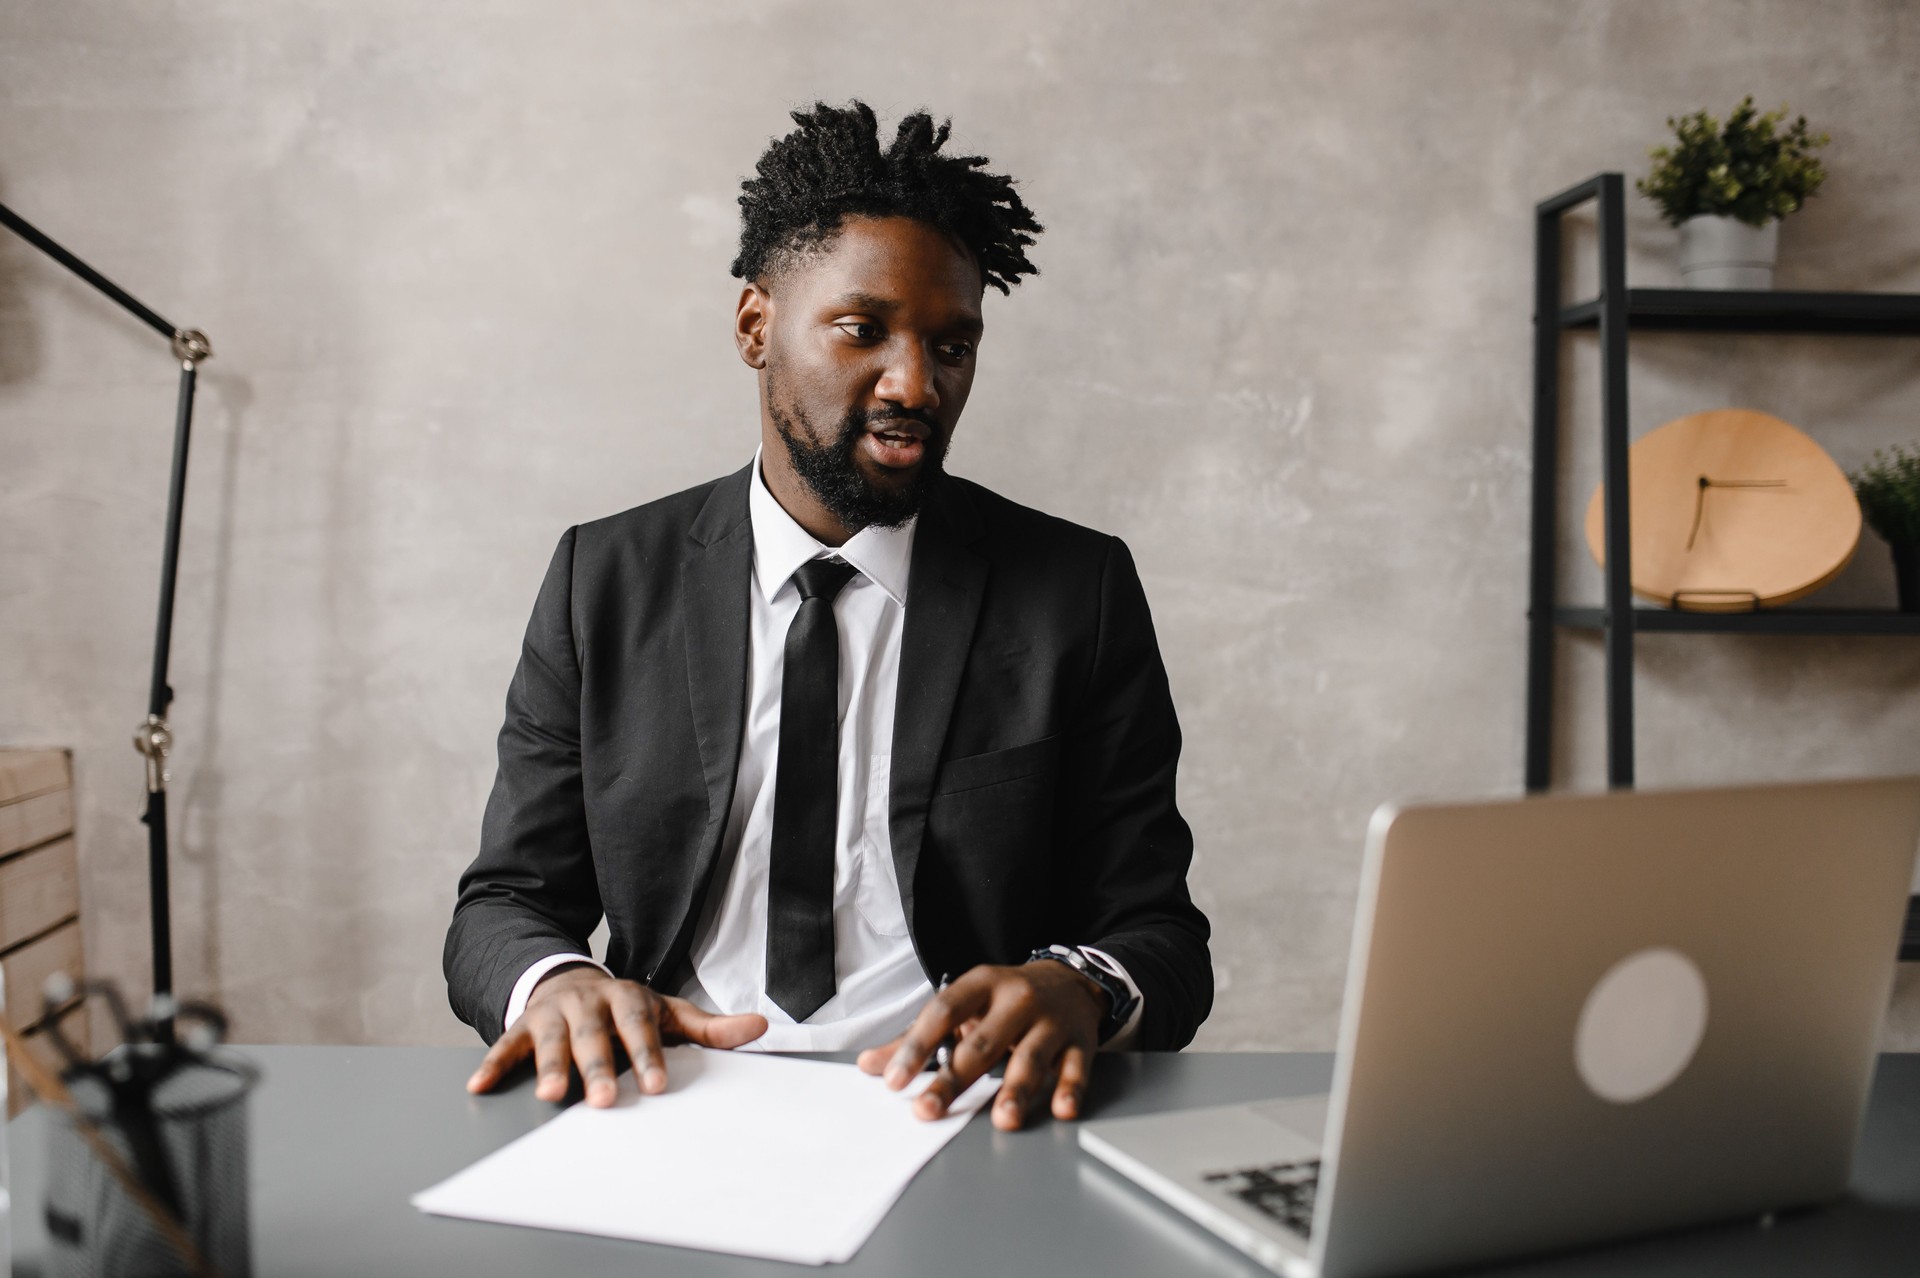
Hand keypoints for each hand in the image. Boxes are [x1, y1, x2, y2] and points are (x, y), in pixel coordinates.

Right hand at [466, 965, 767, 1106]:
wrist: (571, 982)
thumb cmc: (626, 1010)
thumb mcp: (668, 1013)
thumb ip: (709, 1028)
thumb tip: (760, 1026)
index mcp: (627, 999)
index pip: (639, 1026)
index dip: (647, 1055)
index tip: (656, 1085)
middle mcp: (588, 1003)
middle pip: (594, 1037)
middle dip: (599, 1068)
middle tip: (606, 1101)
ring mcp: (553, 1014)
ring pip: (551, 1041)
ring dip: (551, 1068)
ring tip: (551, 1097)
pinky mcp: (522, 1026)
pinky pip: (505, 1045)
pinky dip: (492, 1065)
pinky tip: (478, 1087)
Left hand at [856, 962, 1106, 1131]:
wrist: (1070, 981)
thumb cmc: (1006, 999)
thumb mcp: (964, 1005)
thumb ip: (917, 1036)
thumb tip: (870, 1065)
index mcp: (980, 985)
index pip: (942, 1012)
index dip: (916, 1046)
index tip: (895, 1080)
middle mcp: (1016, 998)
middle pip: (983, 1041)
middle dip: (955, 1078)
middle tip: (930, 1109)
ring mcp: (1051, 1020)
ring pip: (1031, 1056)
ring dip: (1016, 1089)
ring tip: (1003, 1119)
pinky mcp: (1080, 1041)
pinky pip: (1076, 1067)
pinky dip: (1071, 1089)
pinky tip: (1061, 1108)